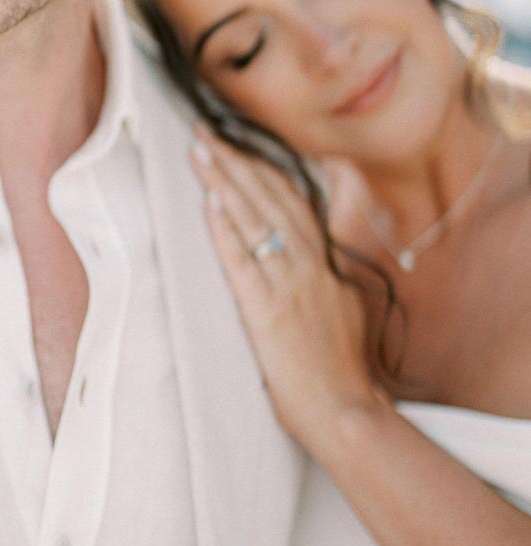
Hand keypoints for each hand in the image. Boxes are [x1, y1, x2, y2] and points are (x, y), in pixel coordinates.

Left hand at [191, 126, 381, 457]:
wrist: (345, 411)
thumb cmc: (341, 370)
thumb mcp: (344, 309)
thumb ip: (326, 276)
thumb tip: (310, 255)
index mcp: (325, 265)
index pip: (293, 202)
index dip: (263, 169)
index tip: (238, 145)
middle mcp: (309, 267)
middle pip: (270, 199)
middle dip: (236, 161)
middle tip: (205, 133)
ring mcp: (289, 286)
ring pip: (256, 220)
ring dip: (224, 181)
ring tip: (200, 152)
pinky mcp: (268, 311)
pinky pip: (243, 260)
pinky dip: (226, 228)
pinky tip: (209, 202)